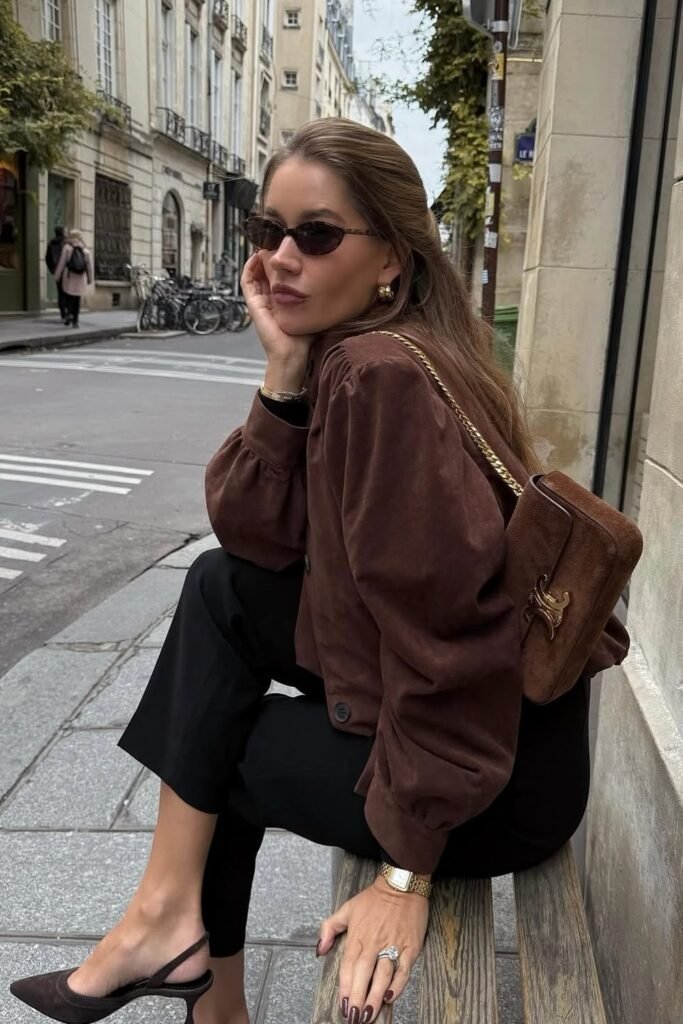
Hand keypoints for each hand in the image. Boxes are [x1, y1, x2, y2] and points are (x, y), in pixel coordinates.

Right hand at [241, 251, 312, 367]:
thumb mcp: (312, 310)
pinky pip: (247, 282)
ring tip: (264, 244)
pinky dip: (249, 268)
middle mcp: (269, 299)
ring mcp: (259, 302)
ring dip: (257, 259)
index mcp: (281, 301)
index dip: (280, 262)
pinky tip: (256, 256)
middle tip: (275, 241)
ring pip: (254, 274)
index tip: (287, 248)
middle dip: (269, 257)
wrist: (292, 355)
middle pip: (265, 272)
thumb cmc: (304, 338)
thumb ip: (317, 298)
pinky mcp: (253, 305)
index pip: (278, 276)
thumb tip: (332, 283)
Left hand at [317, 877, 428, 1022]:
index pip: (348, 966)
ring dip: (375, 996)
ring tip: (368, 1014)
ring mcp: (393, 945)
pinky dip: (398, 984)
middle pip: (363, 974)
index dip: (345, 987)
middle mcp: (374, 942)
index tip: (342, 1005)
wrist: (401, 885)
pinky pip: (403, 969)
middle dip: (357, 998)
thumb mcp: (347, 908)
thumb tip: (319, 949)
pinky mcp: (410, 946)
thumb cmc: (375, 899)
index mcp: (358, 935)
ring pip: (382, 975)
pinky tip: (390, 996)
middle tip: (354, 1017)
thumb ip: (329, 928)